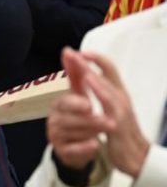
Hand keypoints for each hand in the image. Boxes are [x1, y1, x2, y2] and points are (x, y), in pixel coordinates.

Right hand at [48, 48, 110, 169]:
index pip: (65, 101)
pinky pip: (72, 150)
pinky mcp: (62, 151)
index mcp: (58, 104)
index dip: (75, 102)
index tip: (88, 104)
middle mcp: (54, 119)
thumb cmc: (78, 117)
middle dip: (88, 119)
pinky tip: (94, 145)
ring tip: (107, 130)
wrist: (74, 145)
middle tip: (106, 120)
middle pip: (69, 119)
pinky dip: (84, 148)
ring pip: (72, 133)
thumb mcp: (78, 95)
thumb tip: (68, 50)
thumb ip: (74, 74)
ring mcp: (56, 136)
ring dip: (91, 131)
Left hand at [81, 52, 149, 177]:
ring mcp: (121, 108)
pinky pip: (109, 104)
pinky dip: (99, 91)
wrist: (135, 157)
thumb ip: (97, 89)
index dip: (95, 57)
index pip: (109, 68)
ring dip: (92, 72)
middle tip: (72, 52)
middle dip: (88, 61)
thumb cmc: (120, 129)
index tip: (78, 50)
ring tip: (79, 60)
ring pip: (107, 85)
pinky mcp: (118, 122)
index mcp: (118, 92)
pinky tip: (89, 83)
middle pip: (106, 72)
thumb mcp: (108, 106)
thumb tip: (85, 71)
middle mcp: (121, 97)